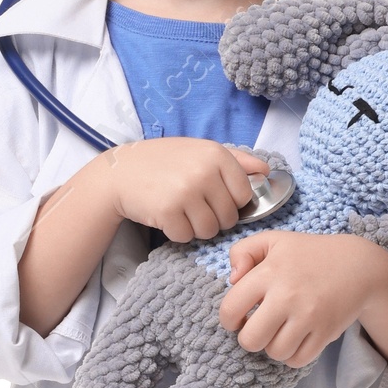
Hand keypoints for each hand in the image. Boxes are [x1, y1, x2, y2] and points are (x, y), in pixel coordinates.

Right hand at [100, 138, 260, 243]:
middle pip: (229, 217)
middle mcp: (203, 172)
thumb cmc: (164, 161)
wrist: (120, 172)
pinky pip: (187, 237)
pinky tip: (167, 216)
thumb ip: (236, 160)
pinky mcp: (168, 212)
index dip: (232, 202)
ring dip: (197, 228)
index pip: (244, 194)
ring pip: (210, 231)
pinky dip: (178, 232)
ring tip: (181, 211)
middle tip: (194, 205)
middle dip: (214, 218)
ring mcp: (186, 192)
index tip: (215, 197)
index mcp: (216, 154)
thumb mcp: (200, 150)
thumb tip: (267, 171)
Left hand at [217, 231, 387, 367]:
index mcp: (269, 273)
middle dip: (250, 338)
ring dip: (273, 346)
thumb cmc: (309, 254)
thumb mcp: (274, 240)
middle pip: (250, 340)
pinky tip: (296, 339)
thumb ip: (243, 252)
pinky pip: (297, 360)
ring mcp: (308, 317)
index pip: (231, 309)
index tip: (238, 317)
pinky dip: (293, 355)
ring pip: (275, 353)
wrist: (358, 266)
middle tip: (259, 327)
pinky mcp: (325, 333)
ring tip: (280, 331)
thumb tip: (232, 280)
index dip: (229, 319)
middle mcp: (287, 296)